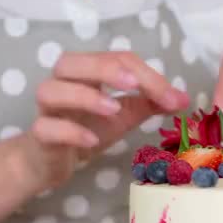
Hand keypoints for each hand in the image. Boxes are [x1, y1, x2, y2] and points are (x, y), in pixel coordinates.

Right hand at [18, 52, 188, 191]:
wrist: (52, 162)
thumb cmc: (87, 129)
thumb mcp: (123, 114)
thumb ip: (149, 102)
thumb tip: (183, 98)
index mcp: (85, 74)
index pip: (114, 60)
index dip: (145, 75)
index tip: (172, 98)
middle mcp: (62, 85)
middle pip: (70, 62)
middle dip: (104, 69)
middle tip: (133, 84)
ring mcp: (47, 111)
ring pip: (51, 91)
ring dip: (84, 97)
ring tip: (113, 109)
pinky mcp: (39, 137)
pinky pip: (46, 127)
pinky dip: (69, 131)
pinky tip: (91, 140)